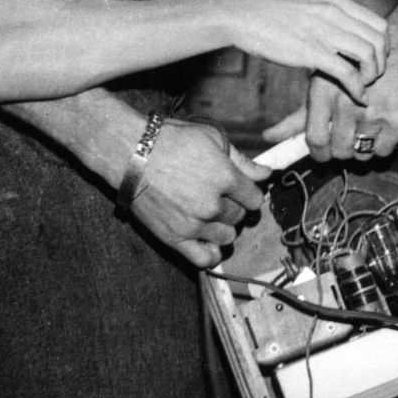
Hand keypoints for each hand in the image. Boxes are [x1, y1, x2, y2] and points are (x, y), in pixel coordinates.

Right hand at [124, 119, 264, 269]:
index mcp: (225, 178)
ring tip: (206, 212)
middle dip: (232, 206)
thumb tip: (267, 173)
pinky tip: (205, 239)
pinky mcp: (175, 239)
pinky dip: (210, 253)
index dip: (248, 192)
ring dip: (221, 226)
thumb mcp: (210, 138)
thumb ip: (242, 160)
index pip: (255, 198)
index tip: (238, 188)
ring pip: (227, 237)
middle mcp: (212, 205)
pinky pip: (205, 259)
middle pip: (240, 217)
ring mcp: (194, 225)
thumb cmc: (170, 140)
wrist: (130, 153)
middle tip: (215, 194)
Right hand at [211, 0, 387, 96]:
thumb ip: (331, 18)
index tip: (374, 62)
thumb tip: (345, 34)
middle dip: (382, 63)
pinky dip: (357, 88)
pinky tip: (356, 97)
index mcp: (337, 2)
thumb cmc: (272, 15)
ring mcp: (324, 32)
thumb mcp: (309, 7)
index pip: (380, 24)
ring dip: (372, 76)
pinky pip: (348, 73)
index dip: (384, 48)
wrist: (242, 16)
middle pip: (379, 40)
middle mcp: (335, 14)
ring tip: (363, 87)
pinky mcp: (311, 51)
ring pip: (369, 55)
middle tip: (371, 77)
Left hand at [304, 31, 397, 161]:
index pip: (315, 139)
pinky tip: (382, 126)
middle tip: (348, 138)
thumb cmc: (357, 69)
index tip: (323, 154)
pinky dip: (381, 145)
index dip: (318, 153)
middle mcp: (347, 101)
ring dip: (361, 148)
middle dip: (341, 150)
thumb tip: (269, 137)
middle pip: (339, 150)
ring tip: (366, 128)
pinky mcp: (397, 120)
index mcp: (324, 92)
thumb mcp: (324, 86)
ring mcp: (373, 111)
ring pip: (361, 154)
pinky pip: (382, 151)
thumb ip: (297, 117)